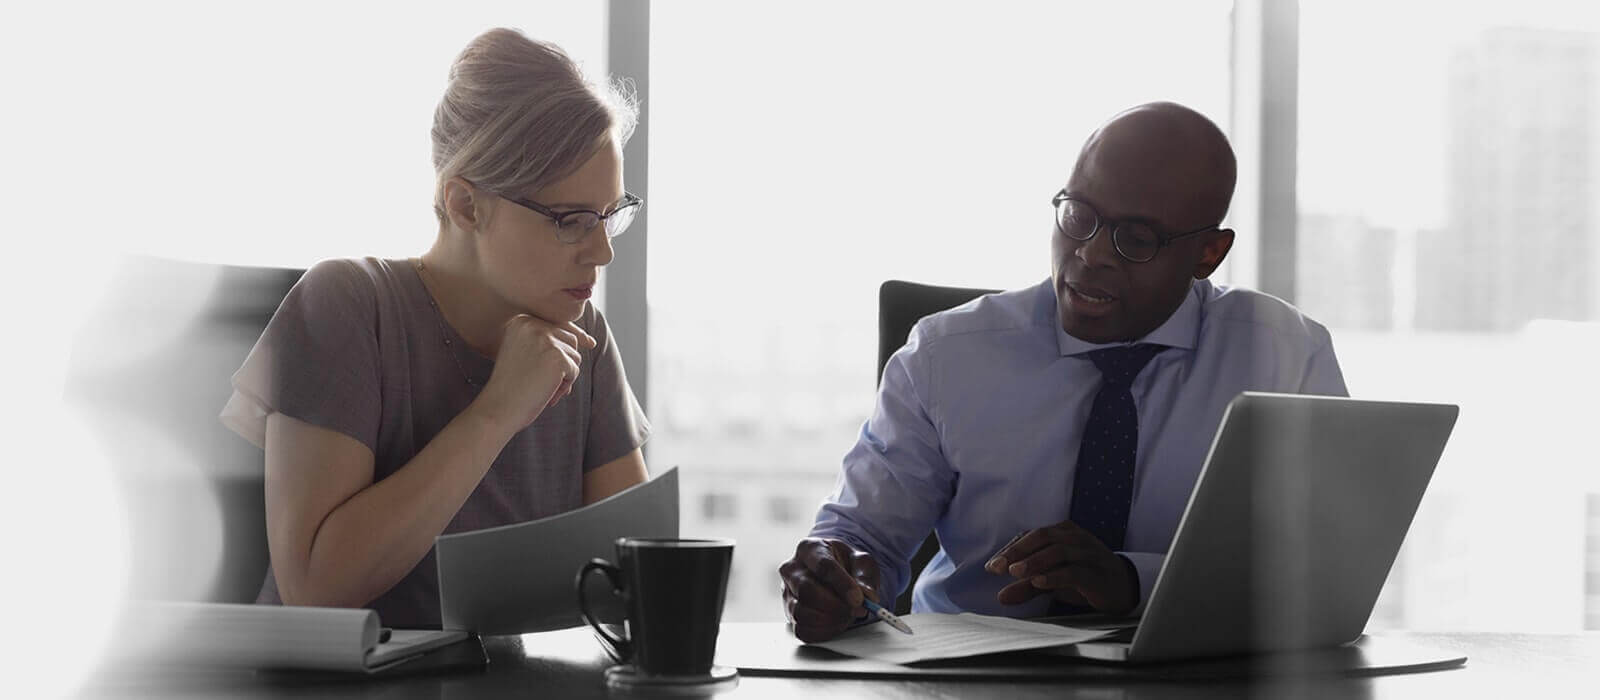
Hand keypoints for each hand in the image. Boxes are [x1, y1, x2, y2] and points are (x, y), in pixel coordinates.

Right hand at [472, 314, 595, 431]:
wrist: (498, 408)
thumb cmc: (511, 386)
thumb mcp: (526, 354)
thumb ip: (550, 342)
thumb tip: (591, 341)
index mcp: (522, 320)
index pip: (558, 329)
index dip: (559, 351)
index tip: (562, 358)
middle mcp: (533, 324)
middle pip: (570, 340)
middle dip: (562, 364)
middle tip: (540, 381)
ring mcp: (546, 339)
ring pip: (575, 356)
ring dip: (563, 376)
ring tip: (541, 387)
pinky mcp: (557, 357)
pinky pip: (574, 371)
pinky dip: (564, 386)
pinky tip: (546, 393)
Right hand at [778, 538, 882, 643]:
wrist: (834, 575)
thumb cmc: (846, 565)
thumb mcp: (861, 562)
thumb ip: (865, 577)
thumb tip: (867, 596)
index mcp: (809, 548)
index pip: (823, 566)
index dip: (842, 584)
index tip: (858, 599)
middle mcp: (792, 569)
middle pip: (807, 590)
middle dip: (835, 605)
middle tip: (857, 610)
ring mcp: (787, 593)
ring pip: (801, 612)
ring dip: (830, 619)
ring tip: (847, 615)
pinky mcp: (789, 614)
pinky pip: (801, 629)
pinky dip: (823, 631)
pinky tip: (836, 623)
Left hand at [984, 520, 1136, 613]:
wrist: (1124, 587)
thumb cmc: (1085, 577)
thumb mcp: (1053, 580)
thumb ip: (1027, 586)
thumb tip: (1001, 597)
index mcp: (1063, 532)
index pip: (1031, 535)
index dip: (1011, 549)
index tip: (992, 566)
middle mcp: (1075, 538)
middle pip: (1042, 537)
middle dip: (1018, 551)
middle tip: (999, 567)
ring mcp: (1088, 554)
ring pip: (1059, 551)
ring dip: (1034, 561)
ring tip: (1015, 573)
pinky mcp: (1097, 573)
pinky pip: (1075, 571)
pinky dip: (1055, 575)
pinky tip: (1040, 582)